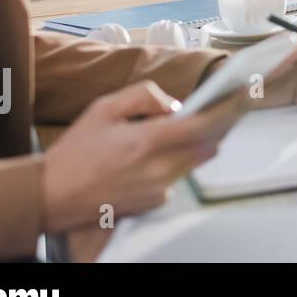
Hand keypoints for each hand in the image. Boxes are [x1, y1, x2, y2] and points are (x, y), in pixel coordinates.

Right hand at [41, 80, 245, 233]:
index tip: (245, 95)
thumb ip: (145, 97)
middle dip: (217, 125)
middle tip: (222, 106)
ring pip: (195, 160)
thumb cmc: (75, 152)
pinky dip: (175, 161)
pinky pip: (178, 175)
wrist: (51, 197)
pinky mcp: (154, 202)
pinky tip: (150, 156)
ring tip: (172, 129)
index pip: (202, 126)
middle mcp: (158, 169)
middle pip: (208, 144)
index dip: (228, 109)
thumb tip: (176, 104)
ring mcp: (158, 189)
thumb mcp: (104, 108)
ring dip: (194, 143)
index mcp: (146, 143)